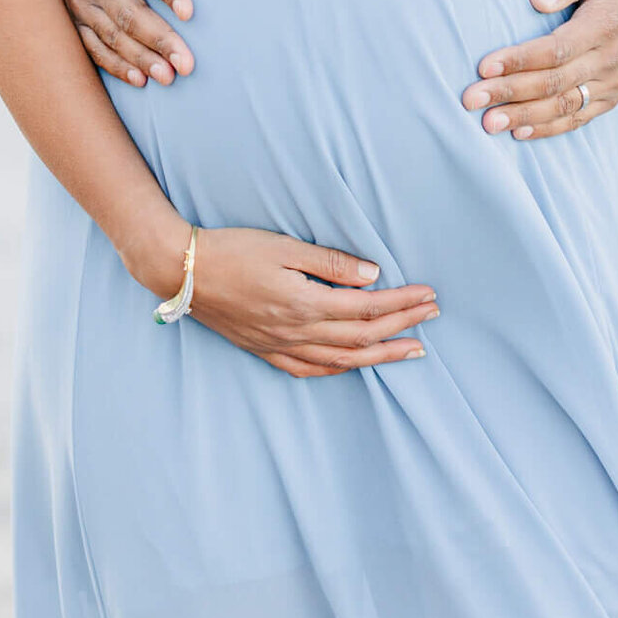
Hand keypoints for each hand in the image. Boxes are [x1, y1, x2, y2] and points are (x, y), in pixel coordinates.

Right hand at [49, 0, 193, 88]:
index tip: (190, 12)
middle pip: (129, 13)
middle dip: (160, 41)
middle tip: (186, 64)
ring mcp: (78, 0)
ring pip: (112, 35)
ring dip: (141, 59)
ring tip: (169, 77)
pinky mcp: (72, 17)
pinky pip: (92, 46)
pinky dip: (115, 65)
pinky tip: (139, 79)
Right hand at [129, 215, 438, 379]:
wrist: (183, 271)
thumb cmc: (234, 250)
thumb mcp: (286, 247)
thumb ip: (331, 264)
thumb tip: (374, 276)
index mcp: (304, 304)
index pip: (367, 309)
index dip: (403, 303)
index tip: (429, 295)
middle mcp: (296, 332)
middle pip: (362, 338)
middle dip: (403, 327)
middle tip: (434, 316)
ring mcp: (279, 346)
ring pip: (342, 360)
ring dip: (381, 355)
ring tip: (412, 350)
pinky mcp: (265, 350)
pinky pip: (310, 370)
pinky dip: (340, 369)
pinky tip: (355, 366)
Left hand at [462, 0, 617, 141]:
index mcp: (605, 25)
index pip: (556, 50)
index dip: (519, 61)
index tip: (484, 67)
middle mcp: (610, 60)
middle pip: (553, 84)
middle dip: (509, 93)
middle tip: (470, 100)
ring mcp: (613, 82)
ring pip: (564, 107)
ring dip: (524, 117)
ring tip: (488, 123)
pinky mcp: (613, 95)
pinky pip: (579, 117)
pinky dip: (549, 128)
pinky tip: (520, 131)